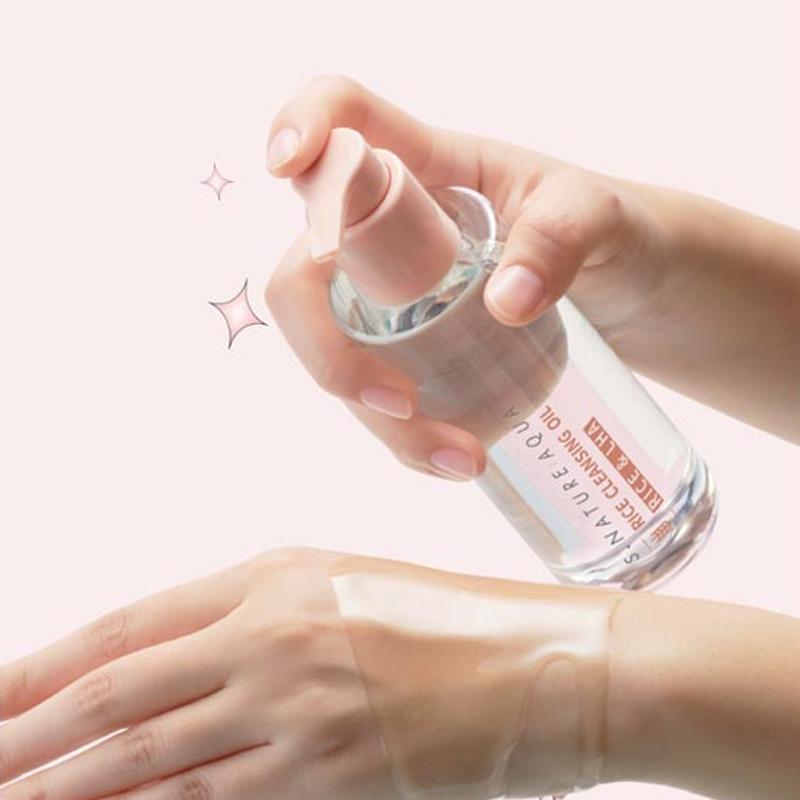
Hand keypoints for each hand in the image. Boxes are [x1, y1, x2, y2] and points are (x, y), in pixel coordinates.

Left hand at [0, 547, 624, 799]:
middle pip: (123, 695)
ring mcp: (296, 714)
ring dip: (69, 785)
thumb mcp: (344, 586)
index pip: (132, 625)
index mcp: (276, 577)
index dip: (48, 664)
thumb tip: (174, 661)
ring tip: (12, 792)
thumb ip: (259, 619)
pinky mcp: (327, 778)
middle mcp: (273, 640)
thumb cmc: (454, 613)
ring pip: (151, 759)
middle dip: (31, 737)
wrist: (546, 665)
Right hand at [265, 76, 799, 456]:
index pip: (345, 119)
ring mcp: (394, 295)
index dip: (300, 125)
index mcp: (432, 165)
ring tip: (464, 461)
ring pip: (338, 354)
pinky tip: (454, 460)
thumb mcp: (602, 219)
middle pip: (305, 274)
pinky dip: (402, 437)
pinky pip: (376, 394)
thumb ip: (564, 234)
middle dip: (331, 352)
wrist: (642, 298)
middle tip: (399, 405)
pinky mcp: (414, 351)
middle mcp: (392, 229)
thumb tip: (506, 301)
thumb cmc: (617, 234)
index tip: (287, 165)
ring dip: (378, 419)